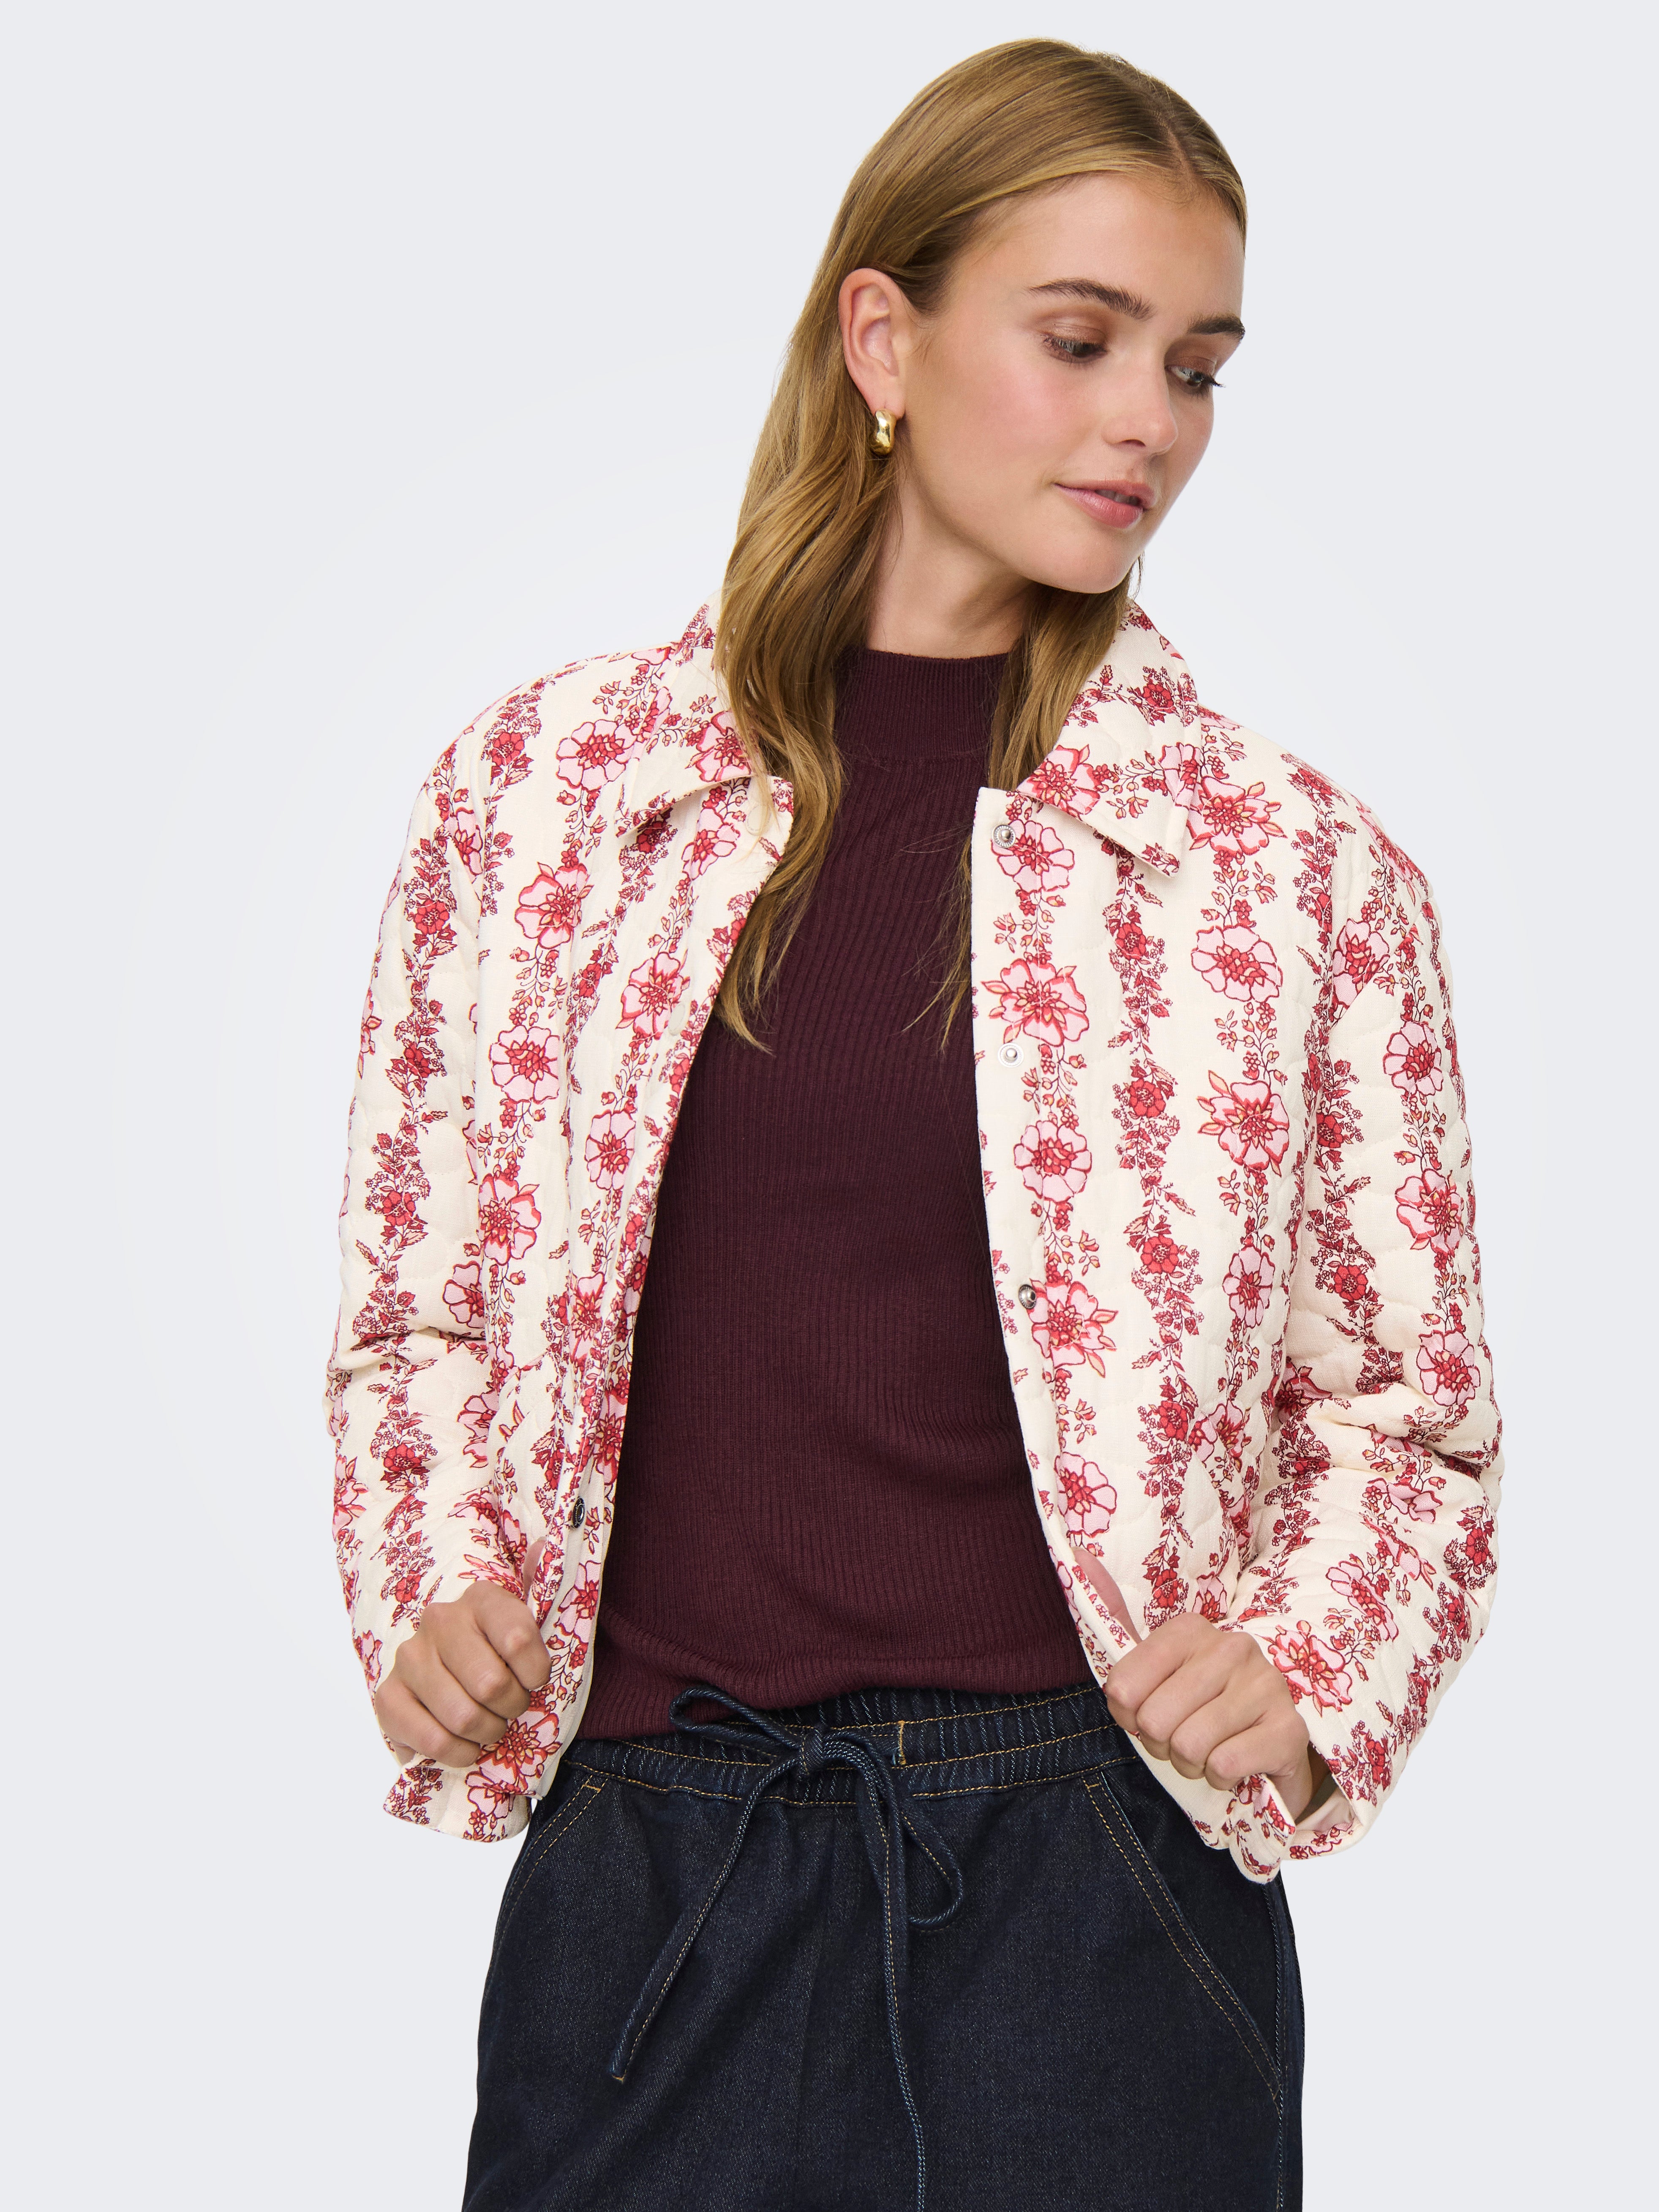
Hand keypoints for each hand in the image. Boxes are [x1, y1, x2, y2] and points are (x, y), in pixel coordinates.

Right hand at [373, 1582, 550, 1768]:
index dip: (536, 1672)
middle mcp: (439, 1621)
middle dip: (512, 1708)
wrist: (448, 1672)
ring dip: (487, 1732)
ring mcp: (409, 1659)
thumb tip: (542, 1546)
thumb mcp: (527, 1616)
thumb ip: (539, 1583)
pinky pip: (431, 1740)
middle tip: (511, 1708)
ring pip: (463, 1716)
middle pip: (491, 1685)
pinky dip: (456, 1752)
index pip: (518, 1639)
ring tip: (489, 1725)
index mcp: (480, 1598)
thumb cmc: (499, 1649)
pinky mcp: (387, 1697)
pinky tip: (464, 1744)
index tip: (535, 1680)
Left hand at [1105, 1613, 1319, 1820]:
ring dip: (1191, 1764)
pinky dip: (1220, 1778)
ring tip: (1207, 1754)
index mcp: (1191, 1631)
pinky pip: (1224, 1764)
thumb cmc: (1207, 1712)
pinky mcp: (1289, 1728)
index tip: (1145, 1719)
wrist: (1275, 1745)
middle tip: (1181, 1743)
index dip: (1128, 1716)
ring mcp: (1265, 1684)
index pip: (1124, 1684)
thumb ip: (1130, 1674)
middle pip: (1155, 1719)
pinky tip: (1233, 1766)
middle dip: (1161, 1745)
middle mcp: (1231, 1648)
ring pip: (1189, 1745)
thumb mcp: (1163, 1683)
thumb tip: (1110, 1647)